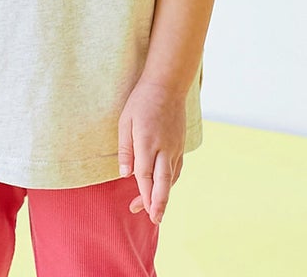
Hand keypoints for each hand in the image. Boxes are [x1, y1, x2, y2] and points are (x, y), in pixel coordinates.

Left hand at [117, 78, 185, 224]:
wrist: (167, 85)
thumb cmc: (141, 101)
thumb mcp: (125, 121)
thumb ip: (125, 149)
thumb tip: (125, 174)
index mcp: (147, 141)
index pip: (145, 175)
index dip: (142, 194)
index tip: (138, 209)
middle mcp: (164, 148)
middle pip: (162, 182)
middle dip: (158, 204)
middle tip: (154, 221)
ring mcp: (175, 147)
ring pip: (172, 178)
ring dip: (165, 196)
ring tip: (157, 212)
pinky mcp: (181, 145)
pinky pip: (177, 169)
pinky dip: (171, 182)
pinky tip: (165, 189)